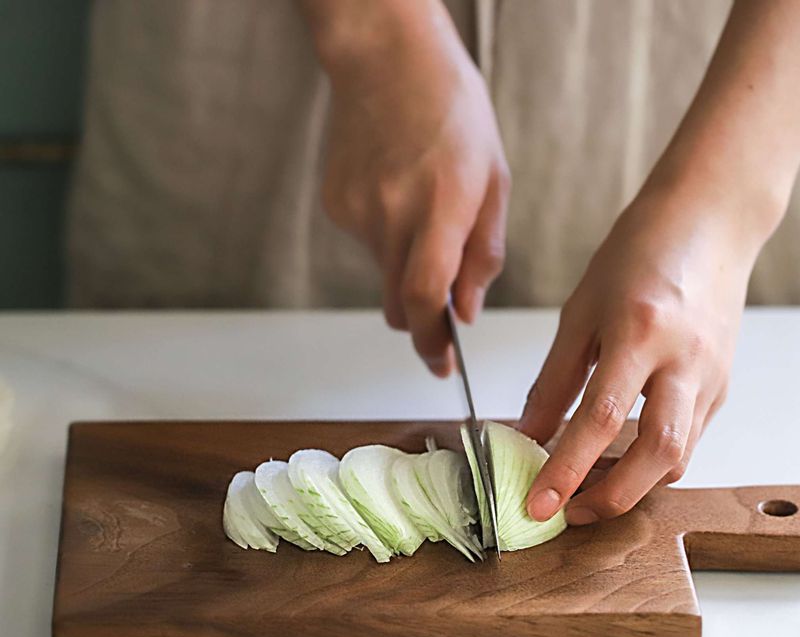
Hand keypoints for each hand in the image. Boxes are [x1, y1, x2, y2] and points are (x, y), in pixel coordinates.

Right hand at [314, 1, 509, 375]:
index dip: (432, 342)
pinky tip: (394, 192)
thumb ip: (484, 253)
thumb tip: (467, 311)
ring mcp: (358, 210)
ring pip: (383, 274)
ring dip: (405, 265)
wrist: (385, 59)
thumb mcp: (494, 179)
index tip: (441, 365)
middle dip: (421, 318)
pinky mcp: (336, 205)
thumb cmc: (452, 111)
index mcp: (443, 204)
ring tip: (420, 209)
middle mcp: (395, 213)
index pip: (426, 295)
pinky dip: (385, 236)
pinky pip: (366, 244)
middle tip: (440, 306)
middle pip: (399, 303)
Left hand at [520, 185, 754, 525]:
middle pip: (658, 453)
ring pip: (680, 455)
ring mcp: (711, 376)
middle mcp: (684, 360)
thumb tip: (529, 434)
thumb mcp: (580, 311)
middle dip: (611, 497)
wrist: (708, 222)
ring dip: (633, 485)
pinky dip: (651, 461)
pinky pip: (689, 438)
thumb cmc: (639, 254)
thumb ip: (554, 379)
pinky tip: (620, 460)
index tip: (537, 503)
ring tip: (588, 491)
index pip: (600, 420)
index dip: (566, 469)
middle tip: (568, 514)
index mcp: (640, 332)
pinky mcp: (721, 386)